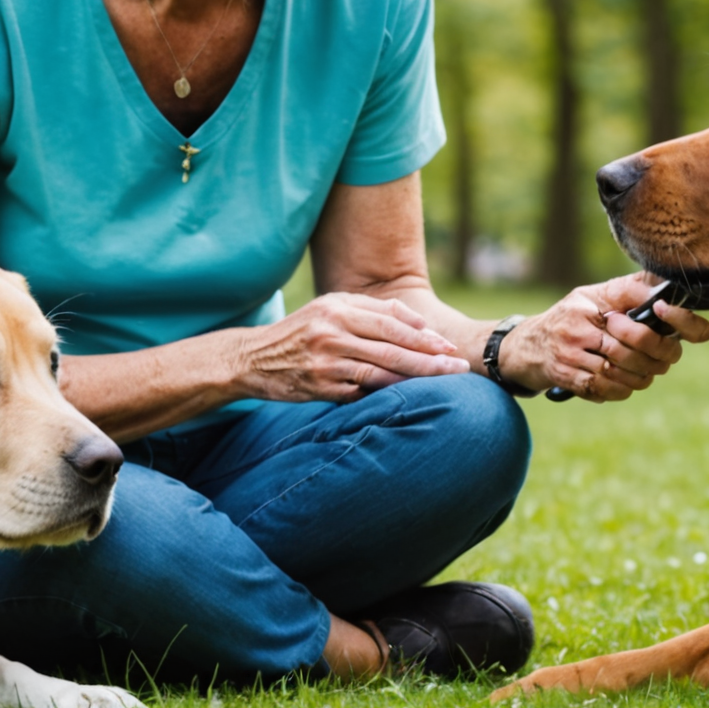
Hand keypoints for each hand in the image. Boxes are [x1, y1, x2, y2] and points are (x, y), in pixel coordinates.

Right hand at [227, 293, 469, 403]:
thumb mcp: (328, 309)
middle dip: (429, 358)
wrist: (251, 358)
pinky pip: (361, 392)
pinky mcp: (320, 387)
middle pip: (391, 346)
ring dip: (415, 379)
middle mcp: (332, 332)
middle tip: (457, 367)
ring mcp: (326, 361)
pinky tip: (408, 399)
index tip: (447, 346)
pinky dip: (385, 395)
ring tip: (443, 383)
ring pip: (380, 371)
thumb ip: (370, 310)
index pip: (390, 320)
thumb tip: (419, 324)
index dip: (422, 335)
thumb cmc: (299, 333)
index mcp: (337, 308)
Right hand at [500, 275, 708, 402]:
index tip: (669, 334)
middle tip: (666, 361)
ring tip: (648, 374)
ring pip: (617, 373)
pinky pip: (601, 389)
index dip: (652, 332)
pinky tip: (626, 386)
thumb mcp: (589, 297)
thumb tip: (662, 287)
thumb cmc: (567, 318)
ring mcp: (568, 354)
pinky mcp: (564, 376)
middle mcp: (575, 328)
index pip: (628, 319)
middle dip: (654, 359)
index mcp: (585, 305)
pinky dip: (619, 391)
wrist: (525, 346)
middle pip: (626, 351)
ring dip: (640, 378)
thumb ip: (624, 291)